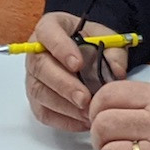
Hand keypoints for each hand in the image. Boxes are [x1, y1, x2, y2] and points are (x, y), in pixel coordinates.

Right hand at [24, 12, 128, 131]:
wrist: (88, 54)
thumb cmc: (93, 43)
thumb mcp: (108, 39)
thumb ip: (114, 52)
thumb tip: (117, 72)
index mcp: (50, 27)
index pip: (47, 33)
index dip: (60, 48)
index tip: (78, 64)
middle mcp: (35, 51)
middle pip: (40, 67)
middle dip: (63, 84)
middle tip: (84, 98)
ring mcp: (33, 76)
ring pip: (39, 92)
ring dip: (64, 106)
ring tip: (88, 113)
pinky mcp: (36, 98)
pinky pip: (43, 112)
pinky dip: (63, 120)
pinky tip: (82, 121)